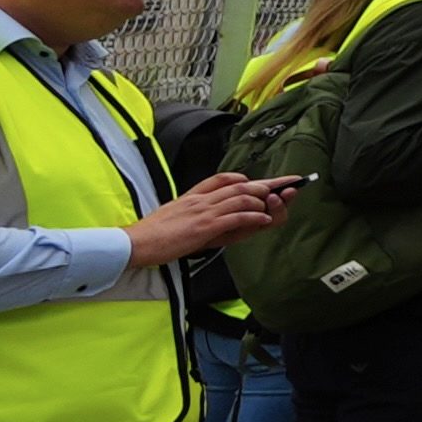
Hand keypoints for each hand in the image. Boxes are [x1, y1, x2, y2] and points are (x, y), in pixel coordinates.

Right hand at [125, 173, 290, 266]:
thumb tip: (215, 217)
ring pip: (241, 197)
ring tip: (277, 203)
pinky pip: (236, 217)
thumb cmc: (153, 234)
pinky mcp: (204, 227)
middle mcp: (200, 199)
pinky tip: (265, 218)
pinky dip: (254, 216)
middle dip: (266, 185)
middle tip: (286, 185)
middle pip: (239, 185)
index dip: (245, 178)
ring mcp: (203, 211)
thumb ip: (195, 212)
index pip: (223, 178)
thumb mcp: (176, 216)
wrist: (135, 243)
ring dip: (263, 199)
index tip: (262, 181)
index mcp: (193, 196)